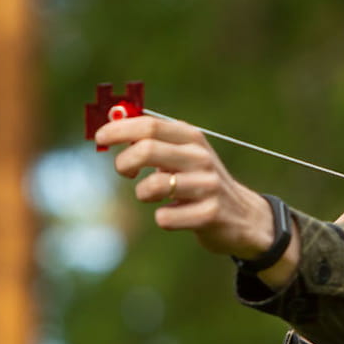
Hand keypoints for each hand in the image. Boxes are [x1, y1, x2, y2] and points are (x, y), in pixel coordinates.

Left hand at [95, 114, 277, 258]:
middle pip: (146, 150)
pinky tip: (175, 215)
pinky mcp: (209, 214)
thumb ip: (152, 140)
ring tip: (154, 196)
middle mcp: (200, 157)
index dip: (119, 130)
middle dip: (124, 163)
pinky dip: (163, 218)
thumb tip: (111, 125)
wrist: (243, 216)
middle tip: (124, 173)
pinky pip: (165, 218)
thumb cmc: (200, 181)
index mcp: (191, 137)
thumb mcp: (183, 154)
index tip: (100, 138)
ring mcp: (206, 185)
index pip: (149, 125)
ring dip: (143, 194)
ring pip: (152, 186)